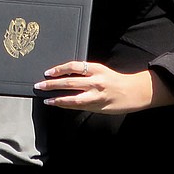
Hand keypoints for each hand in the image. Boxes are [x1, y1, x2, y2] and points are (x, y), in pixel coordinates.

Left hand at [33, 61, 173, 113]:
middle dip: (52, 84)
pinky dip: (66, 105)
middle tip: (39, 85)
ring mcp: (96, 96)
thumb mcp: (100, 71)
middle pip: (69, 82)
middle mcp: (95, 81)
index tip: (48, 72)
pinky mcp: (97, 106)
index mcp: (96, 69)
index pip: (73, 66)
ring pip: (72, 98)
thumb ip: (84, 73)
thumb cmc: (115, 80)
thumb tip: (64, 75)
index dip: (59, 69)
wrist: (134, 92)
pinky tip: (58, 104)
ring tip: (46, 99)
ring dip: (57, 99)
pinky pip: (78, 106)